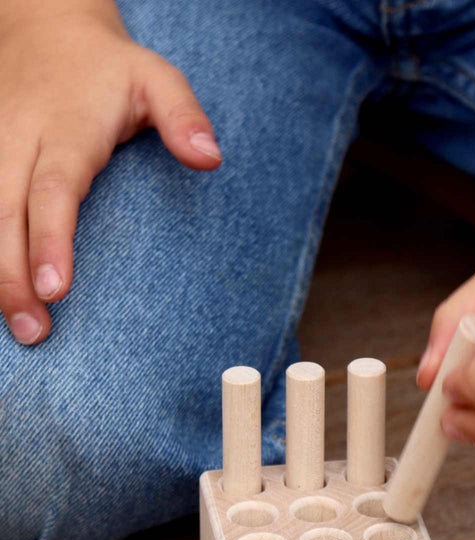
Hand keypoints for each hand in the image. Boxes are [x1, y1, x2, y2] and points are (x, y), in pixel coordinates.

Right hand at [1, 10, 221, 344]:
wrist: (46, 29)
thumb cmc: (112, 69)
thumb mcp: (158, 79)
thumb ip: (184, 117)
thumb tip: (211, 160)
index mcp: (67, 130)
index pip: (54, 191)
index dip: (51, 240)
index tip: (58, 290)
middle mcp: (20, 141)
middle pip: (6, 214)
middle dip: (14, 276)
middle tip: (36, 331)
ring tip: (21, 327)